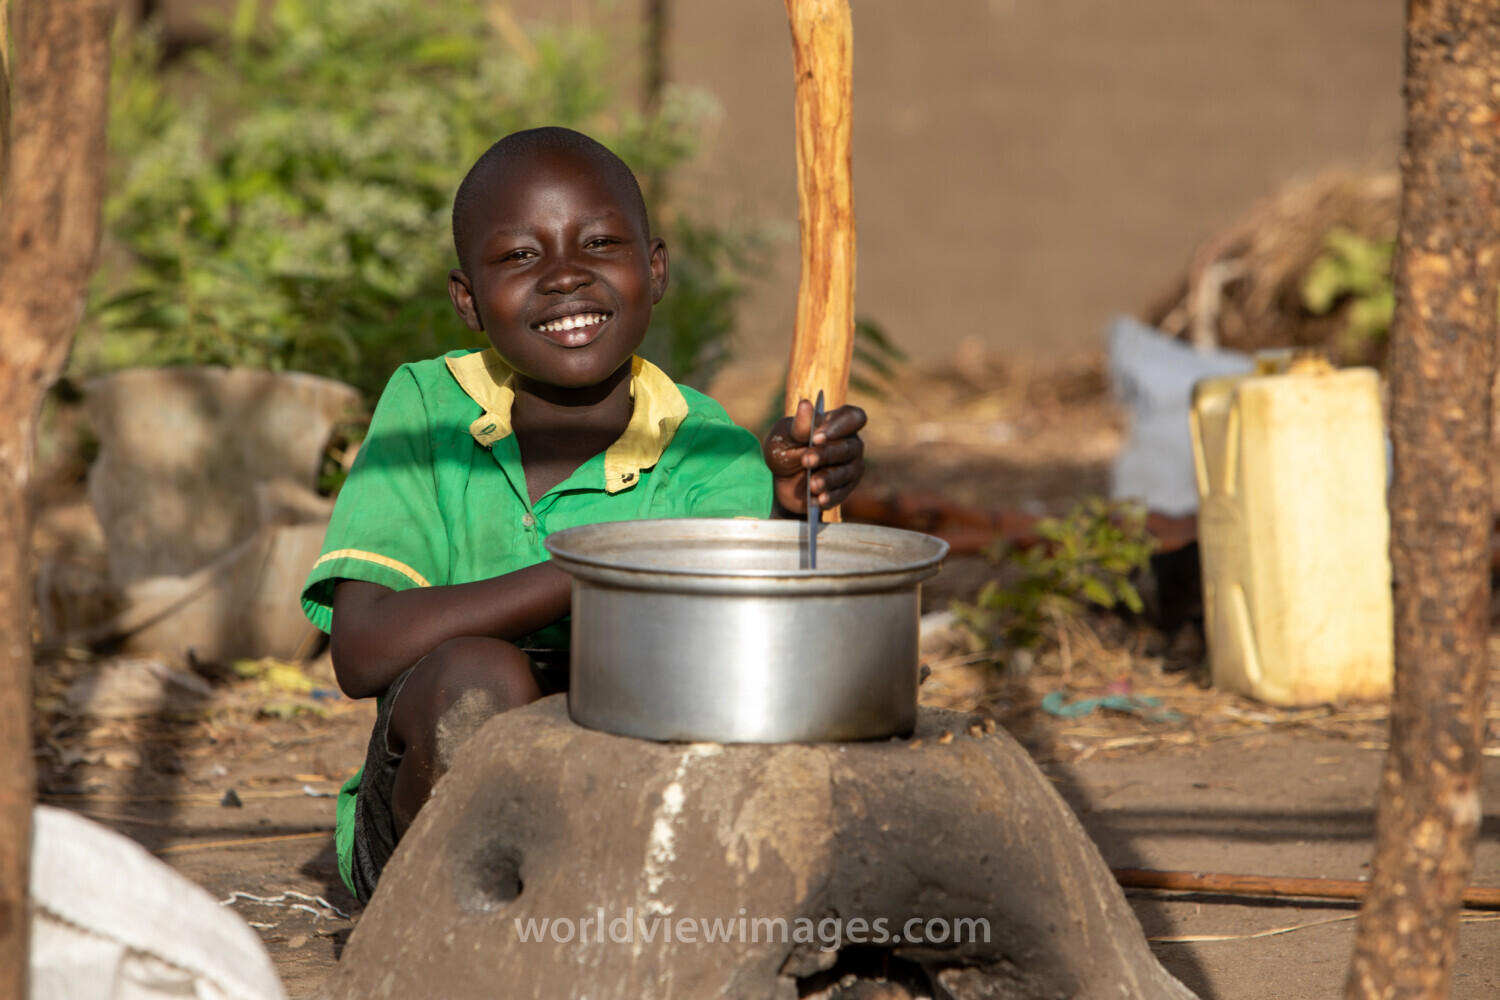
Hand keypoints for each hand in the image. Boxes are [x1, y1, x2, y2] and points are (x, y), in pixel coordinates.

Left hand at [762, 398, 866, 515]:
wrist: (778, 481)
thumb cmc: (784, 450)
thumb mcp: (784, 437)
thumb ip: (798, 426)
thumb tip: (806, 404)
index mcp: (837, 423)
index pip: (854, 417)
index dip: (839, 426)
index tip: (817, 436)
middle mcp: (850, 443)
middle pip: (850, 446)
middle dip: (827, 454)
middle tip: (806, 460)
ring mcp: (851, 467)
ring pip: (848, 471)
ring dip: (829, 478)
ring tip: (811, 485)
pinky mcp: (845, 488)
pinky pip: (843, 493)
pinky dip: (829, 496)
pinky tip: (816, 500)